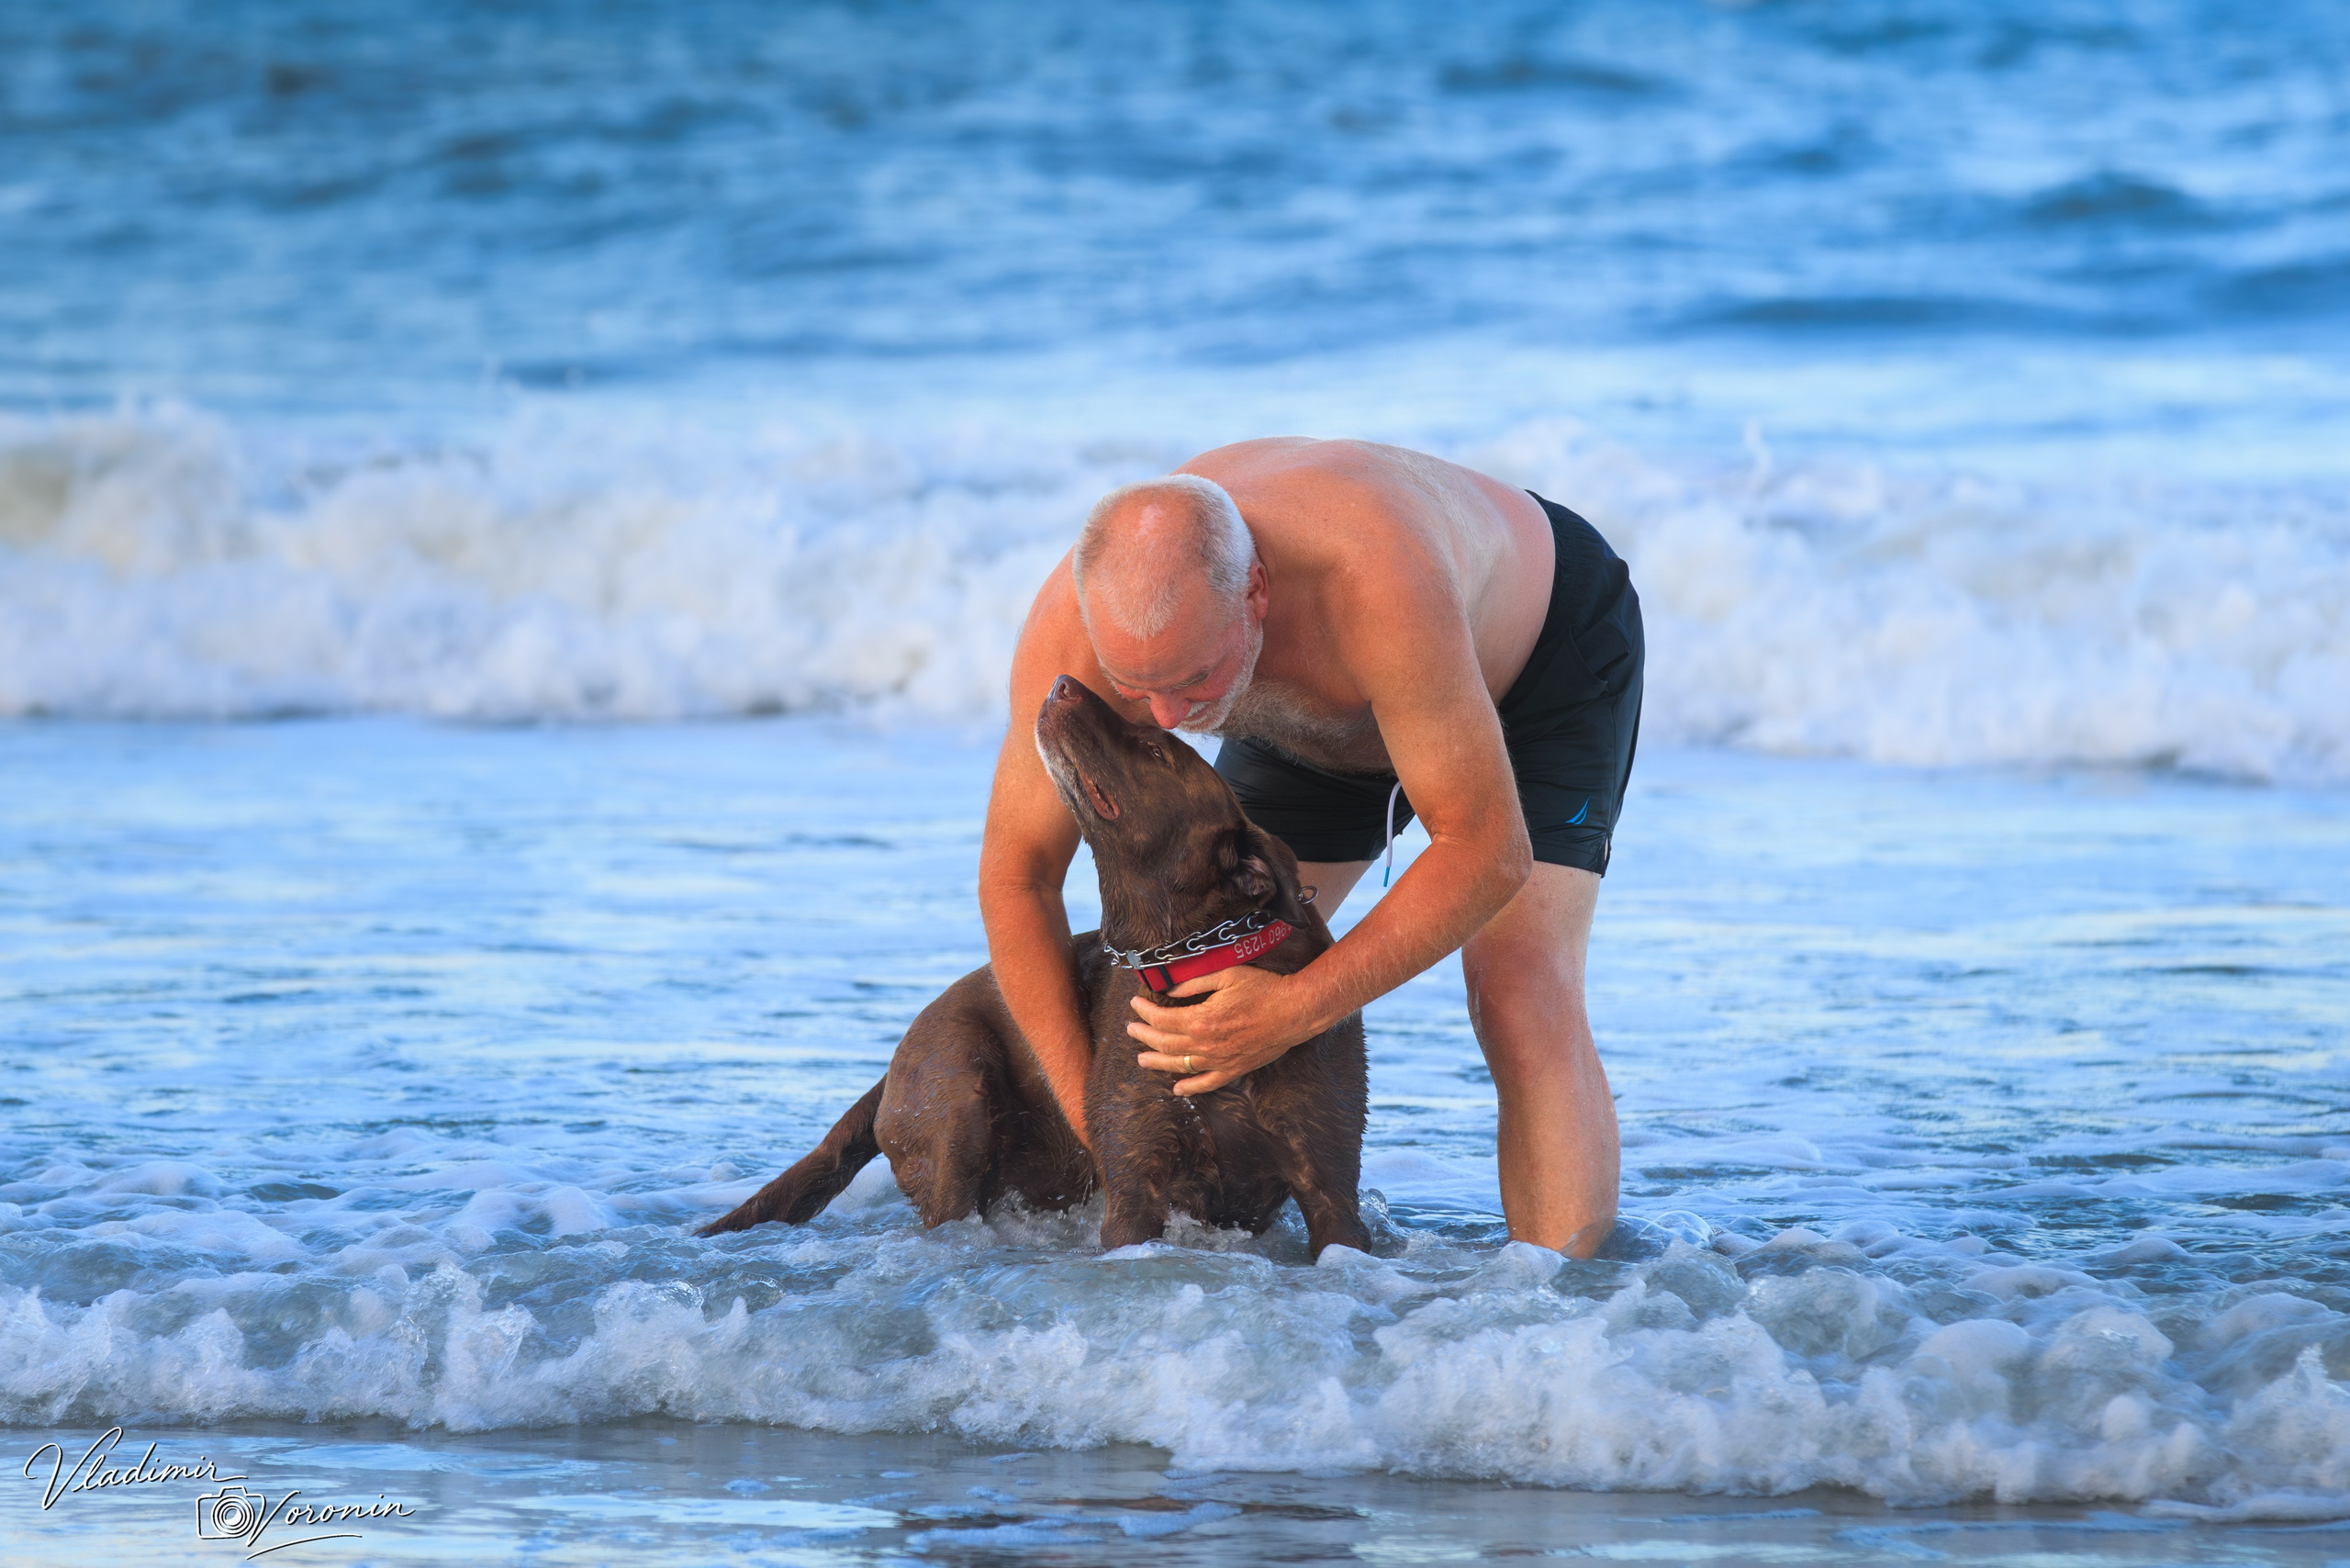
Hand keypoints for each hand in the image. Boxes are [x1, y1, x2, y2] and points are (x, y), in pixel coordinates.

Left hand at [1128, 965, 1321, 1095]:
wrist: (1294, 1012)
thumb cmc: (1263, 989)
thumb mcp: (1226, 975)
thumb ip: (1194, 984)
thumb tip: (1170, 991)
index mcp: (1201, 1020)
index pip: (1162, 1019)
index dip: (1145, 1011)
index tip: (1135, 1003)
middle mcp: (1206, 1045)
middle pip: (1165, 1044)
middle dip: (1144, 1036)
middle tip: (1131, 1029)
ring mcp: (1219, 1060)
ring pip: (1180, 1066)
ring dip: (1158, 1062)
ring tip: (1141, 1059)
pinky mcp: (1234, 1069)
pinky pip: (1207, 1083)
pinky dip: (1191, 1087)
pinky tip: (1177, 1088)